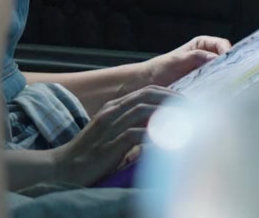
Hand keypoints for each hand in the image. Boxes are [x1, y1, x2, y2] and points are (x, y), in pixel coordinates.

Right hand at [48, 86, 175, 185]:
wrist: (65, 166)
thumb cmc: (90, 154)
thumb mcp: (110, 134)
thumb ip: (130, 126)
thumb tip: (156, 127)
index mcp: (113, 107)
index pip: (145, 91)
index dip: (168, 93)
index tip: (186, 101)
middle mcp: (112, 112)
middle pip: (147, 95)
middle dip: (172, 98)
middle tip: (192, 107)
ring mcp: (111, 126)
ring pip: (144, 110)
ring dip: (168, 114)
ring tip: (187, 121)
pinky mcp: (111, 143)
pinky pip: (137, 134)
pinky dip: (155, 135)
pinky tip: (170, 141)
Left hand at [141, 35, 231, 87]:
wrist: (149, 83)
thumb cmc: (160, 68)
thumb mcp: (176, 61)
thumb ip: (194, 57)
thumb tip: (215, 58)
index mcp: (202, 44)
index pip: (222, 44)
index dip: (228, 52)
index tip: (230, 63)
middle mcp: (208, 56)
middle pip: (227, 59)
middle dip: (231, 67)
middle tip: (234, 78)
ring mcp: (208, 71)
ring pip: (224, 73)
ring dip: (227, 79)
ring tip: (229, 88)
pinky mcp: (206, 84)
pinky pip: (218, 85)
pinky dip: (220, 88)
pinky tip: (221, 95)